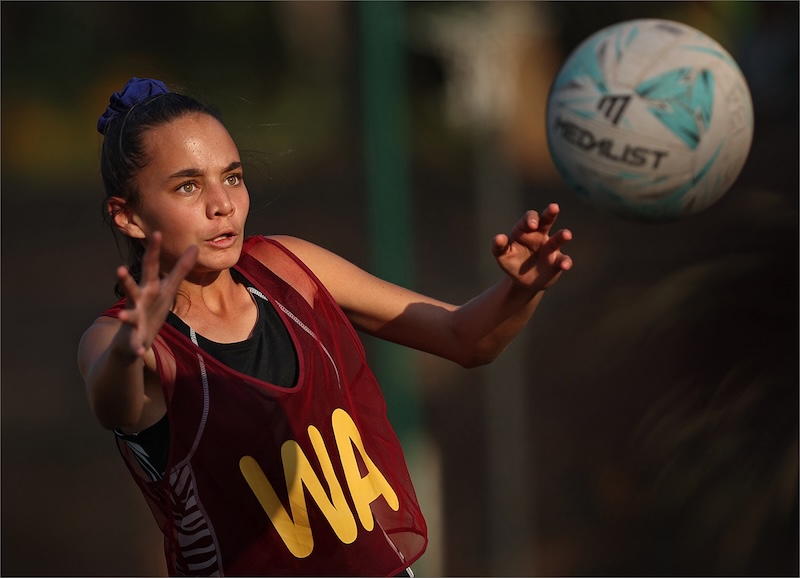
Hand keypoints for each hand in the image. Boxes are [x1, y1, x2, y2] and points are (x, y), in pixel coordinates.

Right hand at [115, 232, 197, 356]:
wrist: (134, 340)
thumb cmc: (152, 308)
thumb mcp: (169, 288)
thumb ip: (181, 268)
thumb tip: (194, 246)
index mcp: (149, 288)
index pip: (150, 267)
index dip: (153, 251)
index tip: (157, 233)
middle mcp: (138, 301)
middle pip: (133, 289)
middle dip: (126, 280)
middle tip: (119, 268)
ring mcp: (133, 320)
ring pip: (128, 316)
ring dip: (125, 316)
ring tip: (121, 316)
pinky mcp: (134, 339)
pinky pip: (135, 344)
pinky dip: (137, 347)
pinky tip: (140, 352)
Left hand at [491, 203, 572, 291]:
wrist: (522, 280)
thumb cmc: (511, 262)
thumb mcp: (502, 255)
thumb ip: (499, 246)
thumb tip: (498, 238)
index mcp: (525, 231)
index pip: (528, 219)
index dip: (530, 219)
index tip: (532, 225)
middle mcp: (539, 236)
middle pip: (546, 221)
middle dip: (550, 213)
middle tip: (554, 207)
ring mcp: (550, 248)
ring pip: (557, 239)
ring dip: (562, 236)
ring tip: (567, 234)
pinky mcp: (556, 262)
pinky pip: (563, 260)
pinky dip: (565, 262)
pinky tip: (565, 265)